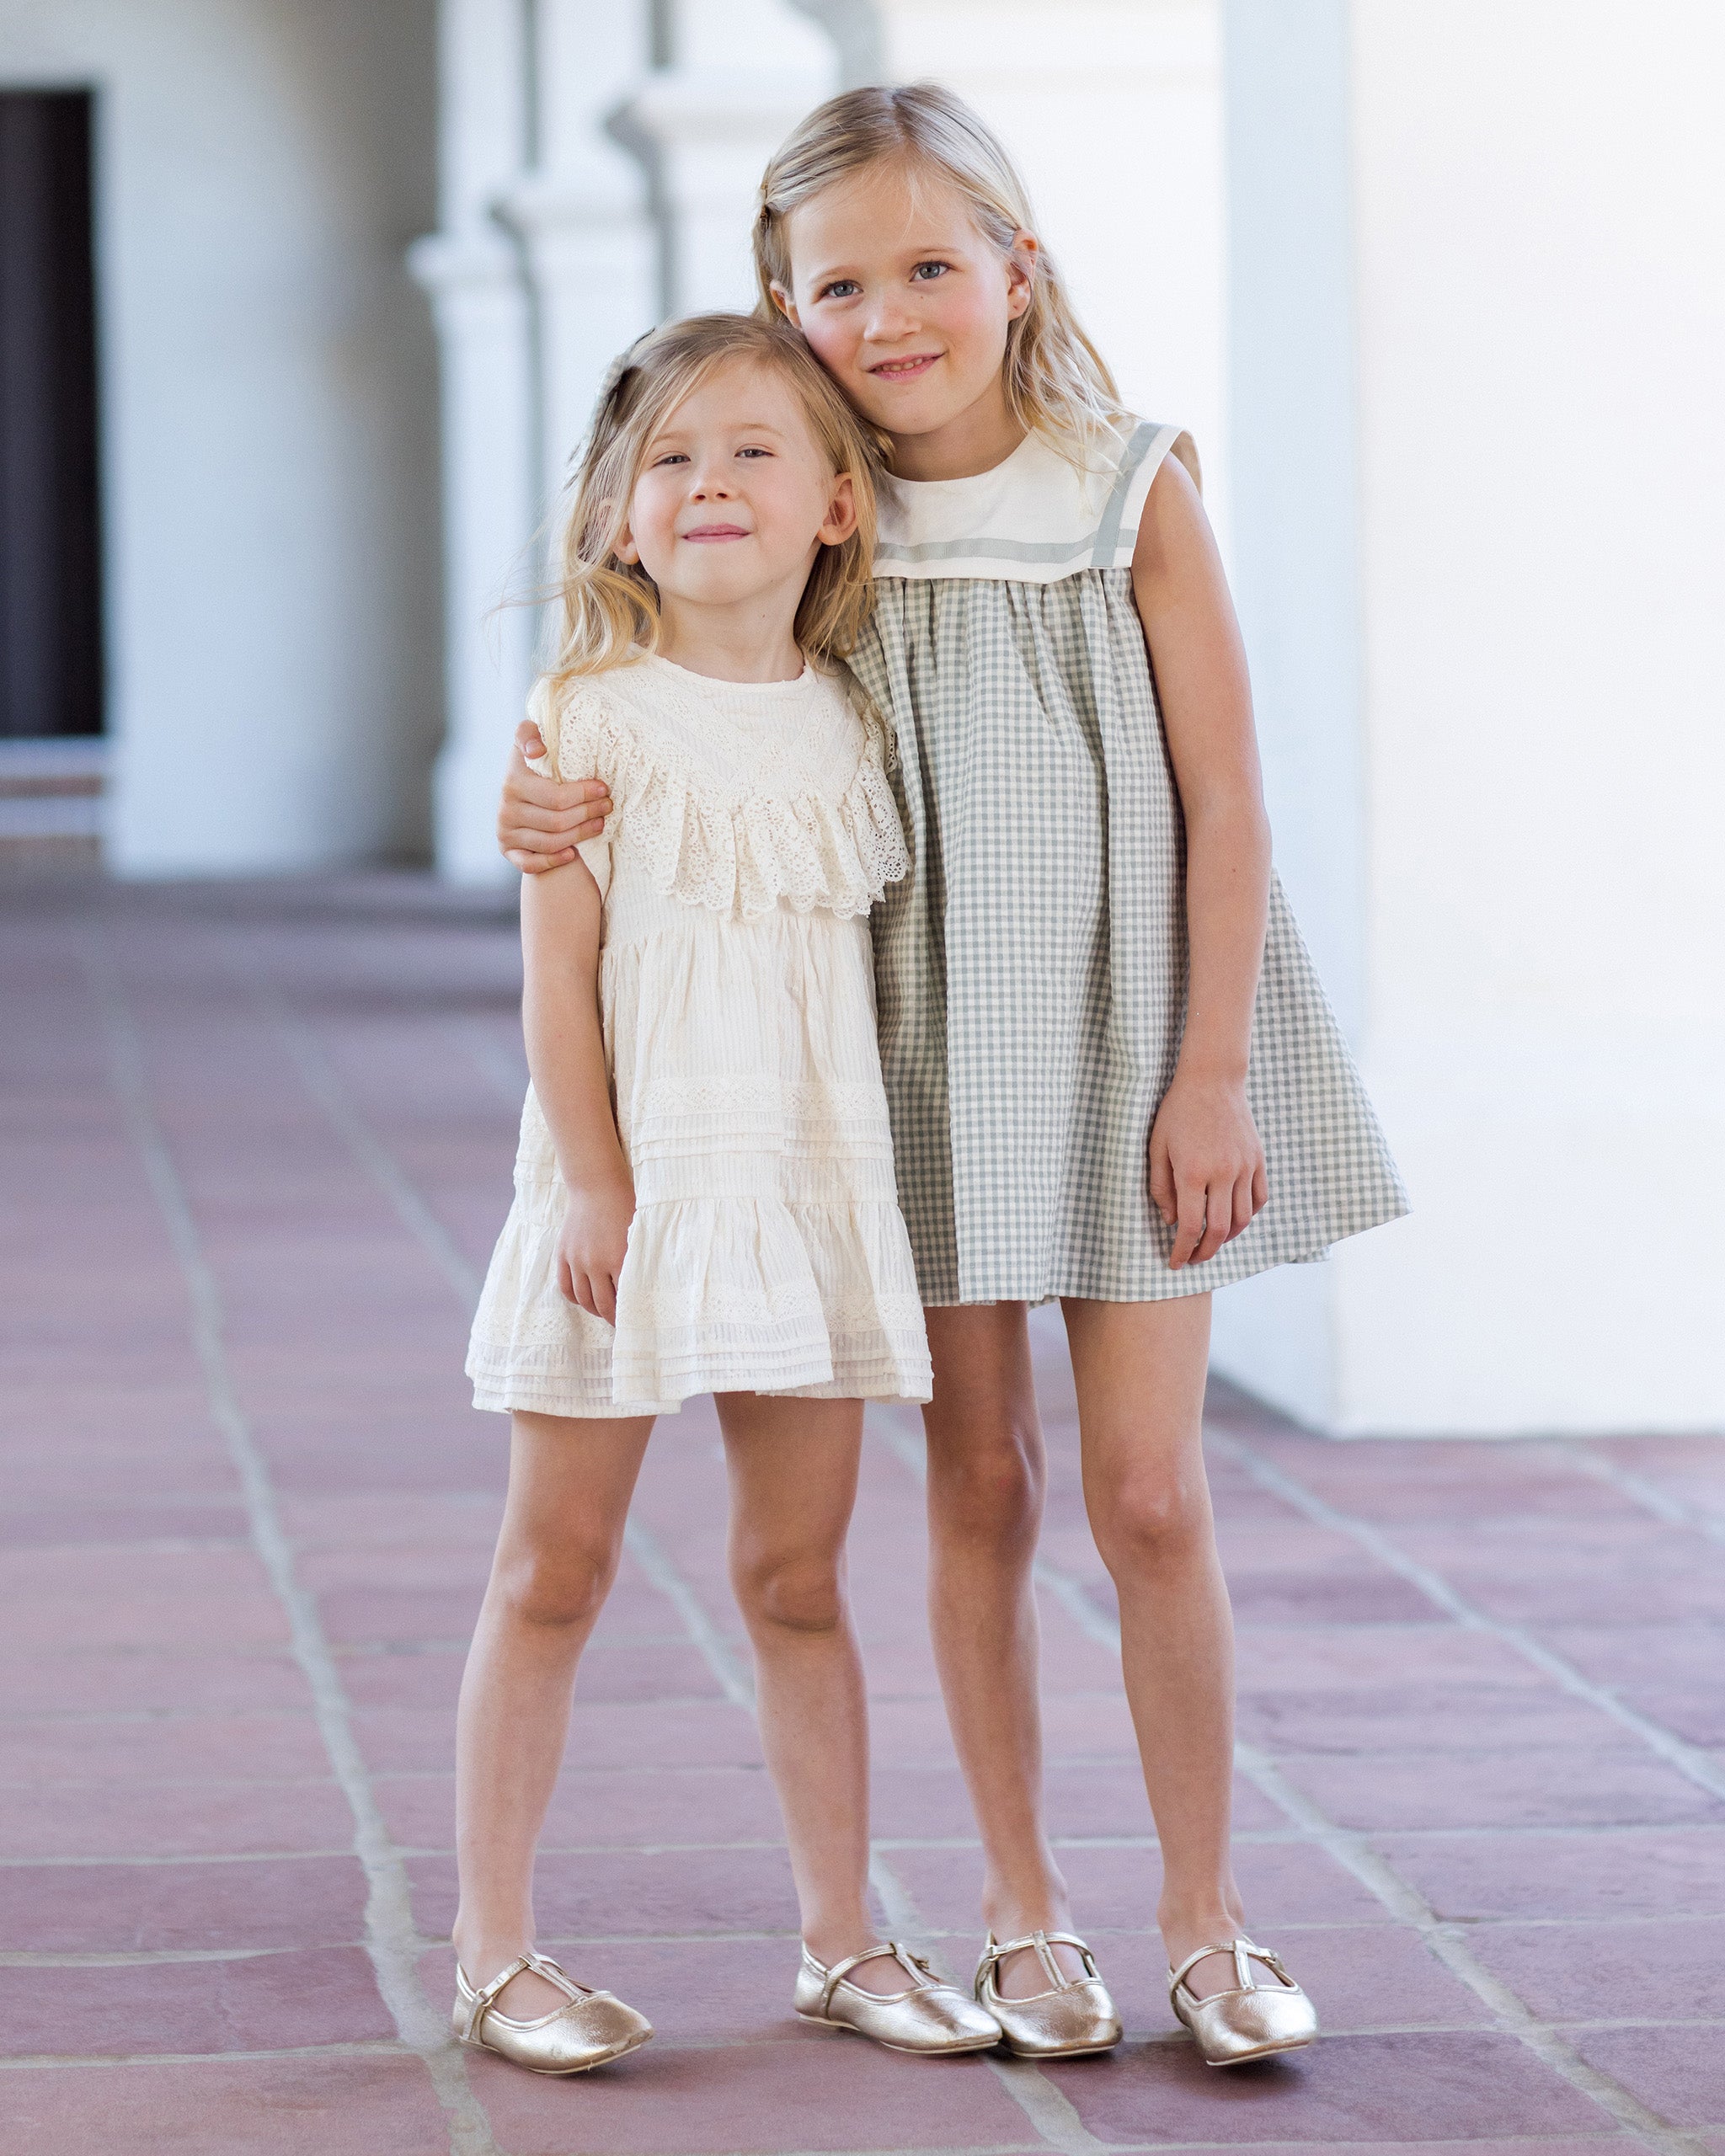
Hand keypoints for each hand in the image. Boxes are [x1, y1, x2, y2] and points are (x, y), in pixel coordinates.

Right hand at [499, 719, 611, 872]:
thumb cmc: (534, 764)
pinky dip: (554, 860)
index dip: (582, 794)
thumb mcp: (529, 741)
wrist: (520, 789)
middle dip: (588, 813)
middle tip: (608, 805)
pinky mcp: (508, 851)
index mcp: (513, 780)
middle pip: (556, 820)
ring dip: (580, 834)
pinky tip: (573, 853)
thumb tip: (537, 751)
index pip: (554, 795)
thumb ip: (528, 734)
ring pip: (550, 841)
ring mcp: (505, 831)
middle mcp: (506, 808)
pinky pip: (531, 863)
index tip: (603, 788)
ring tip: (600, 823)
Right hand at [556, 1167, 635, 1322]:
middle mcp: (593, 1262)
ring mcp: (575, 1259)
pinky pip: (565, 1286)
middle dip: (611, 1317)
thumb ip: (638, 1262)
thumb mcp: (638, 1235)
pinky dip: (574, 1298)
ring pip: (581, 1298)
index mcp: (617, 1258)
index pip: (622, 1298)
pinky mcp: (562, 1254)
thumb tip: (644, 1289)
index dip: (627, 1313)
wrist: (597, 1187)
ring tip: (602, 1311)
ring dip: (592, 1309)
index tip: (633, 1321)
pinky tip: (584, 1299)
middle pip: (601, 1304)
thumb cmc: (625, 1208)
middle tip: (618, 1323)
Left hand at [1148, 1065, 1266, 1268]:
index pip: (1190, 1226)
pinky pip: (1258, 1199)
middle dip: (1205, 1251)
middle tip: (1193, 1259)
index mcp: (1193, 1172)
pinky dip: (1247, 1216)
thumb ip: (1160, 1188)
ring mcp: (1244, 1167)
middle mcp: (1222, 1173)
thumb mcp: (1157, 1147)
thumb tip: (1170, 1222)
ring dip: (1227, 1237)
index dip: (1182, 1250)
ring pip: (1242, 1219)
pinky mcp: (1258, 1160)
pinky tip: (1233, 1219)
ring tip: (1212, 1241)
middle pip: (1219, 1230)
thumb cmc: (1177, 1113)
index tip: (1175, 1263)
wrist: (1212, 1081)